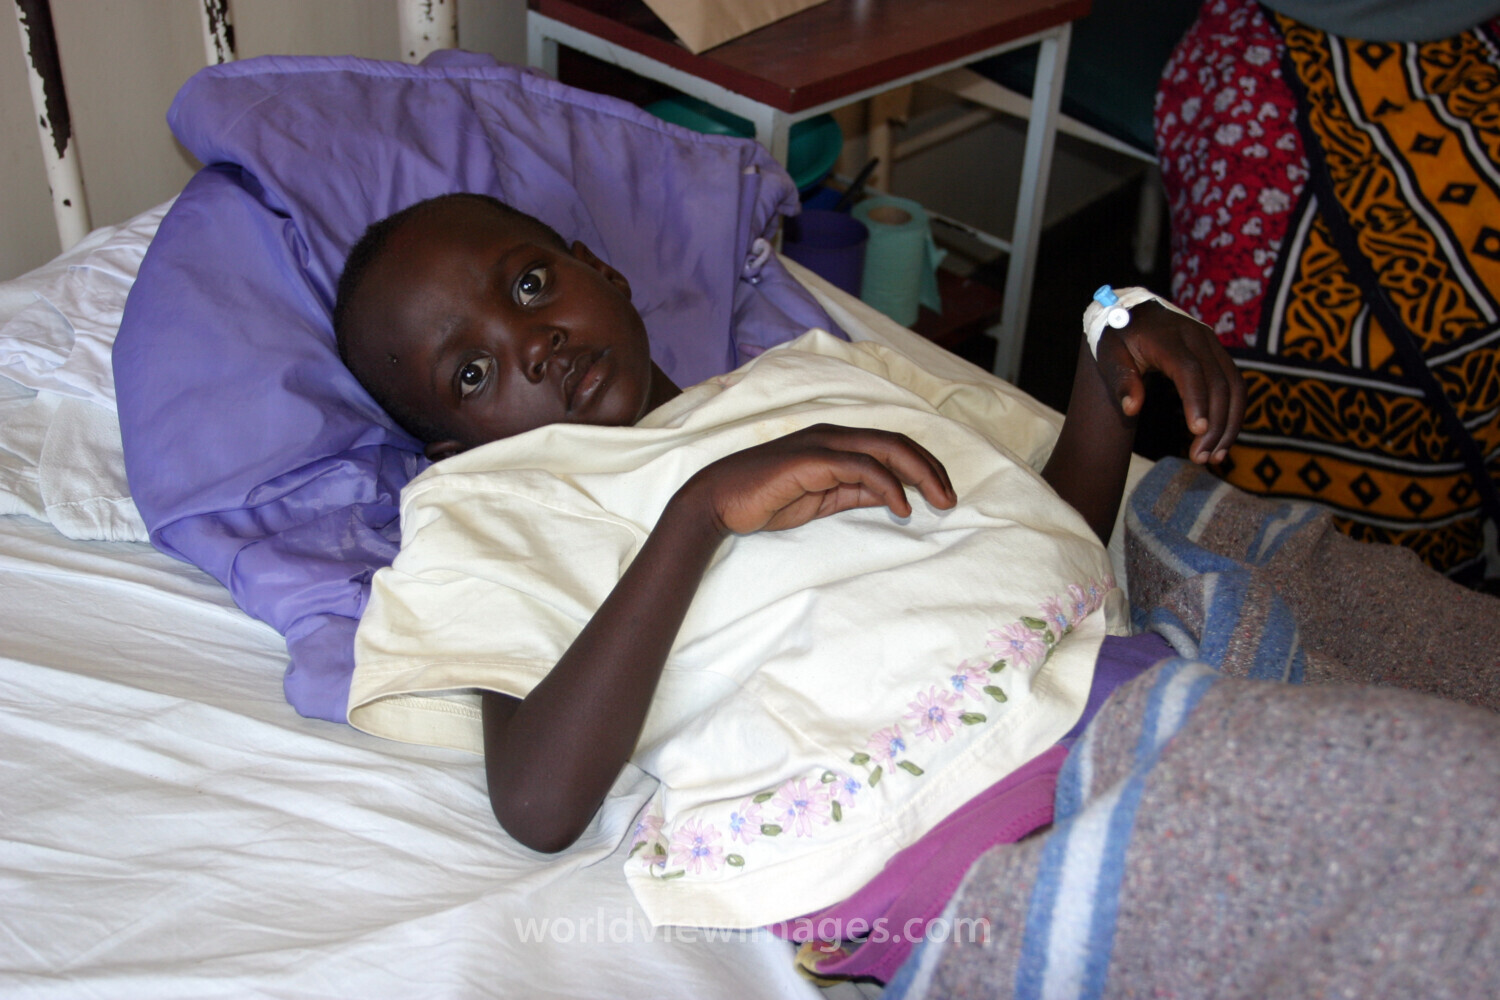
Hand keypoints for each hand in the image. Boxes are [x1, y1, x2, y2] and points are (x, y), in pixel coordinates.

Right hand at [675, 423, 955, 536]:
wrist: (720, 500)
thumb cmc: (767, 498)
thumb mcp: (823, 498)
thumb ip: (855, 491)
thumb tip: (892, 496)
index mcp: (836, 441)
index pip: (892, 446)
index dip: (923, 466)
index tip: (942, 493)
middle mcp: (833, 435)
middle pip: (897, 443)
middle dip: (930, 469)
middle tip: (951, 498)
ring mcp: (823, 444)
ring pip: (886, 450)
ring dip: (920, 475)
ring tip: (938, 502)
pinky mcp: (813, 459)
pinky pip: (862, 468)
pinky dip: (888, 486)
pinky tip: (902, 507)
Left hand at [1094, 300, 1245, 463]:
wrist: (1137, 311)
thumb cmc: (1119, 337)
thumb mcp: (1109, 355)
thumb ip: (1120, 380)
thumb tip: (1132, 408)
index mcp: (1167, 337)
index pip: (1188, 369)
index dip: (1196, 399)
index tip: (1197, 431)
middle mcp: (1197, 337)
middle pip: (1217, 382)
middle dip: (1214, 423)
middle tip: (1201, 458)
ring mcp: (1213, 345)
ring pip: (1235, 386)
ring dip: (1229, 424)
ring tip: (1214, 457)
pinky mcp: (1220, 355)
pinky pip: (1236, 386)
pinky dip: (1234, 414)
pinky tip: (1222, 440)